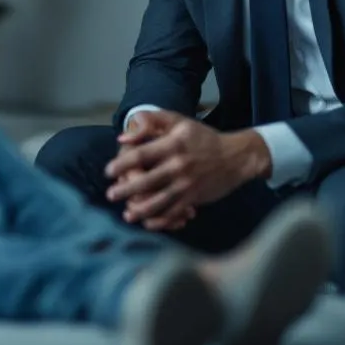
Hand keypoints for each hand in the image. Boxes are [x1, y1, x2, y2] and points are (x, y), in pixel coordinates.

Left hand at [113, 111, 195, 230]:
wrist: (235, 156)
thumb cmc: (201, 137)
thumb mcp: (178, 121)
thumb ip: (150, 122)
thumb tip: (123, 138)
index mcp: (173, 144)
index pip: (141, 155)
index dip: (122, 164)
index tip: (108, 171)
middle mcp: (179, 165)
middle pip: (146, 181)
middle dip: (125, 190)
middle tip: (111, 195)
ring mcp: (187, 184)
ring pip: (159, 201)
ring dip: (140, 210)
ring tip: (126, 215)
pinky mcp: (195, 198)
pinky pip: (174, 212)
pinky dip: (161, 220)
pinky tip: (148, 223)